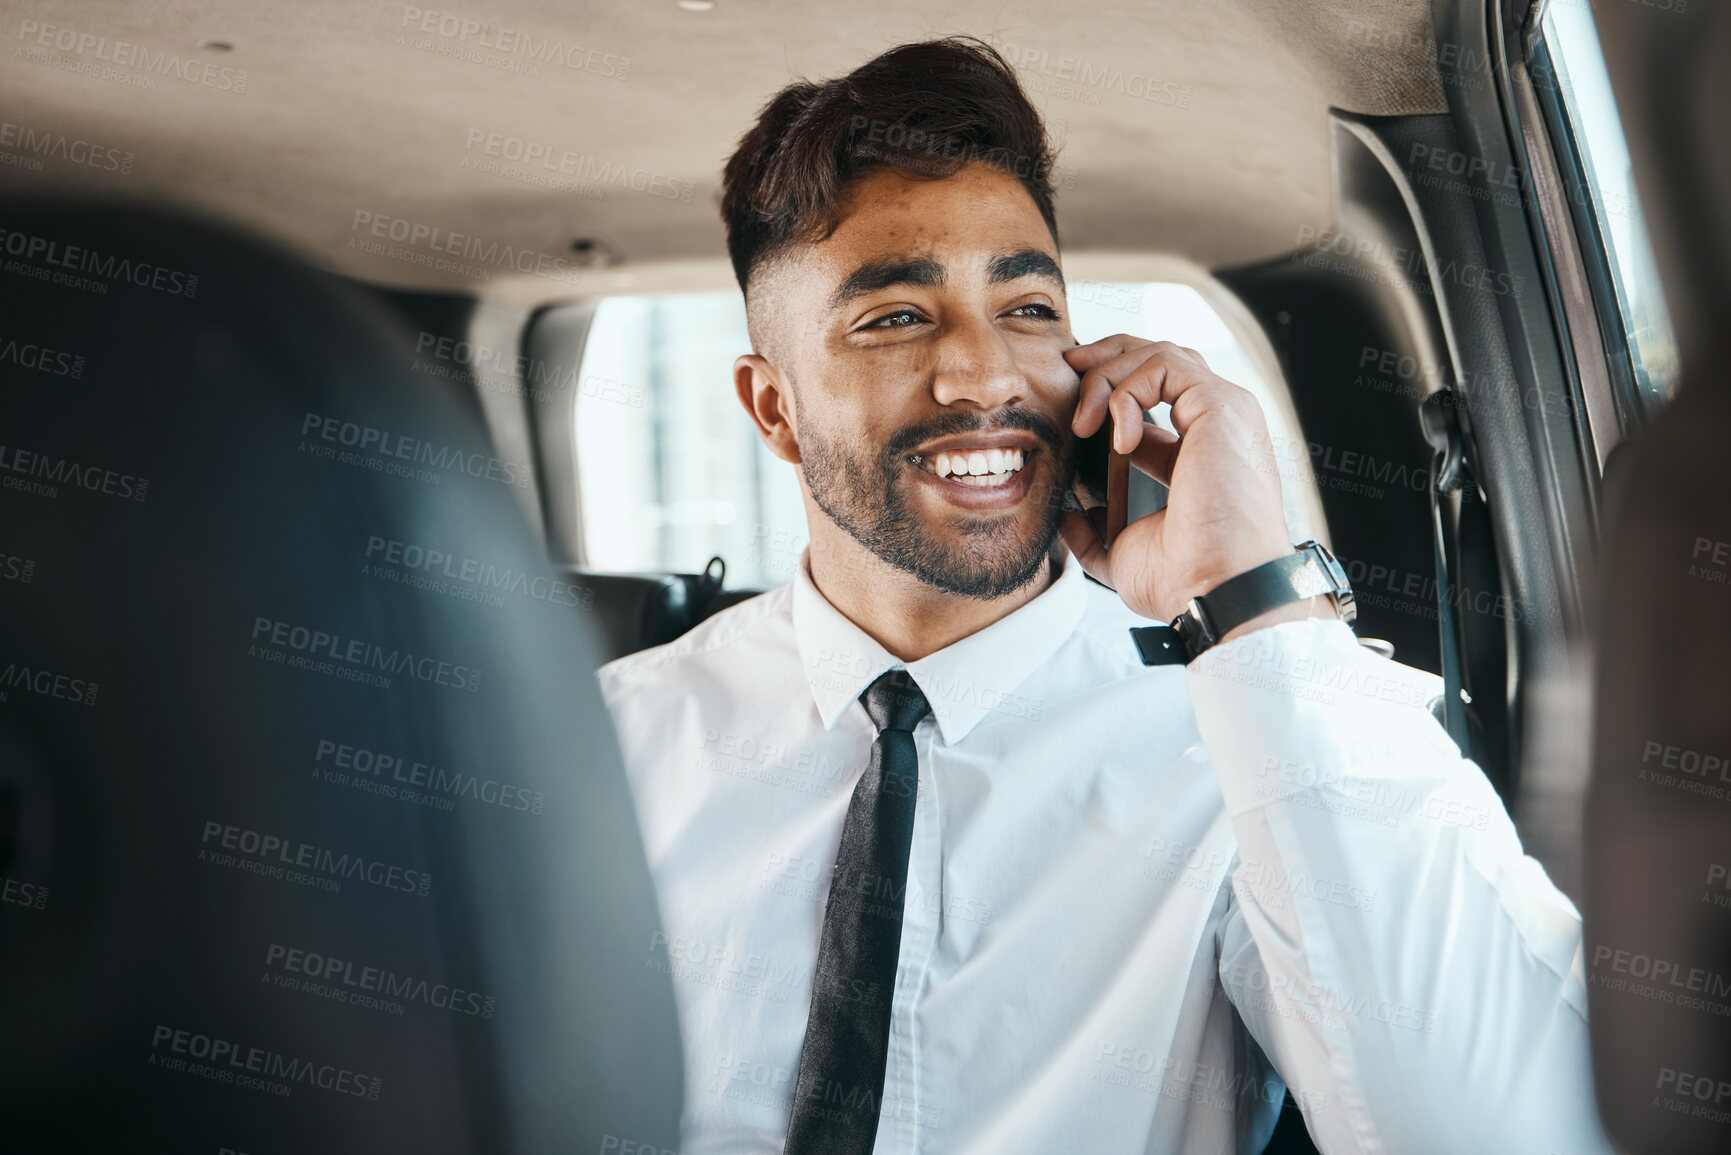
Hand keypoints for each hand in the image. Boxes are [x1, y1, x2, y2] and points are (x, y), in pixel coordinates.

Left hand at [1058, 336, 1299, 623]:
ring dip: (1109, 376)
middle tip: (1068, 367)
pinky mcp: (1222, 406)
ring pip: (1160, 354)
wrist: (1216, 591)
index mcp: (1198, 452)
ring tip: (1083, 422)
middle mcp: (1216, 426)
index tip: (1074, 407)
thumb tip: (1068, 516)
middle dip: (1108, 356)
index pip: (1157, 394)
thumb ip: (1093, 532)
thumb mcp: (1121, 554)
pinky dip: (1126, 391)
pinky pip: (1164, 366)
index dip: (1111, 389)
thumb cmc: (1184, 581)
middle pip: (1162, 359)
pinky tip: (1114, 437)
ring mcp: (1224, 412)